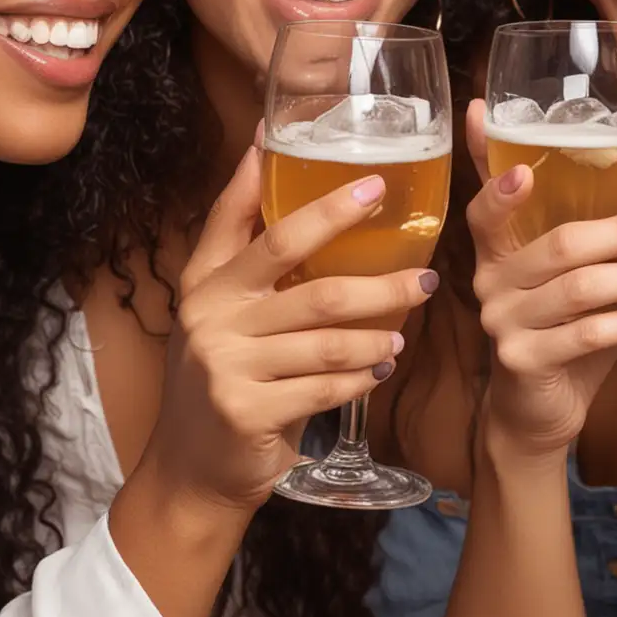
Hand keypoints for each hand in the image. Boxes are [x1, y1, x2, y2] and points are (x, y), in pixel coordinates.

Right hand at [145, 144, 438, 509]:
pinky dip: (360, 379)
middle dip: (380, 281)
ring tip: (402, 335)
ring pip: (328, 340)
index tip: (374, 184)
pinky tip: (379, 372)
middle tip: (426, 278)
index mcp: (207, 281)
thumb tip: (260, 149)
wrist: (190, 467)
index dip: (321, 204)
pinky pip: (324, 386)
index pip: (264, 228)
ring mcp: (225, 366)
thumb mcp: (219, 303)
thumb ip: (240, 235)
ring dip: (378, 338)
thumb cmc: (223, 372)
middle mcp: (211, 317)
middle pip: (315, 285)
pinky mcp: (246, 410)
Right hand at [465, 101, 616, 457]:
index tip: (509, 151)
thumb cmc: (564, 330)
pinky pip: (584, 334)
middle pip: (559, 243)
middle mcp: (490, 282)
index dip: (495, 177)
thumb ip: (594, 232)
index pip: (486, 206)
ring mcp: (502, 323)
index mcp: (497, 252)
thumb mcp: (572, 277)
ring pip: (578, 288)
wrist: (537, 411)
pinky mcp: (523, 360)